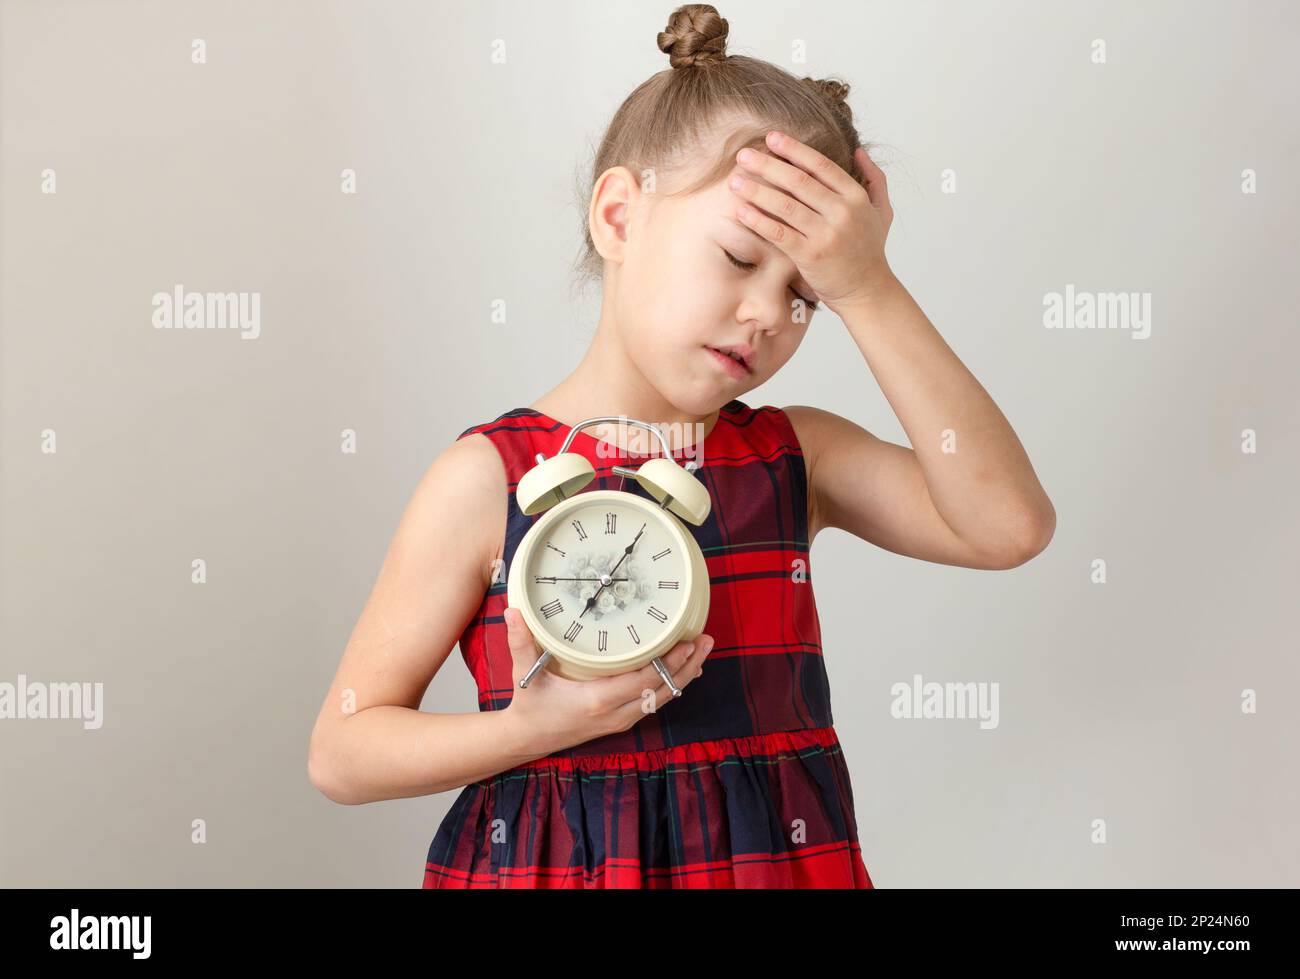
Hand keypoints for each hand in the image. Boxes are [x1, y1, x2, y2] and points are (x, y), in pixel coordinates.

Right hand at [501, 606, 713, 756]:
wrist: (528, 739)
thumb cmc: (530, 706)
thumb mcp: (525, 674)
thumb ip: (520, 642)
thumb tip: (513, 611)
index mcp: (597, 700)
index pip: (643, 681)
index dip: (668, 663)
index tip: (686, 642)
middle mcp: (616, 713)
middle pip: (662, 690)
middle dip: (686, 665)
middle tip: (705, 640)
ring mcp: (622, 719)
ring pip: (663, 698)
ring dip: (684, 674)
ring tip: (703, 649)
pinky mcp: (623, 720)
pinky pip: (655, 701)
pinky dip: (672, 684)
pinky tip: (685, 669)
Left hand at [728, 130, 894, 312]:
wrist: (867, 291)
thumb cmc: (869, 251)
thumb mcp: (881, 211)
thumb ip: (875, 179)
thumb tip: (858, 151)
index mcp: (856, 196)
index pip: (821, 166)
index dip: (794, 150)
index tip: (771, 138)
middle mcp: (842, 212)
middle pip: (799, 181)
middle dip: (768, 165)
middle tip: (743, 155)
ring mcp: (826, 234)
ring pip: (785, 205)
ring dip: (757, 191)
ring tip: (735, 180)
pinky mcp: (810, 255)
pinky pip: (779, 233)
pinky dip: (758, 220)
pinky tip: (741, 210)